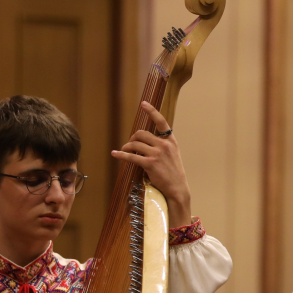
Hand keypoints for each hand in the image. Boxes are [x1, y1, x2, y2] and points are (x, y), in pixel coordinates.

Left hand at [111, 101, 192, 227]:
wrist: (178, 188)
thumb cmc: (174, 173)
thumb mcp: (173, 155)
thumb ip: (162, 145)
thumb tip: (144, 141)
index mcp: (171, 141)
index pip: (161, 122)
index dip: (152, 111)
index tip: (143, 104)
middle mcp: (164, 145)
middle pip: (142, 133)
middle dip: (133, 138)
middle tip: (130, 144)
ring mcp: (157, 154)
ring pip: (135, 144)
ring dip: (127, 146)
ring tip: (124, 150)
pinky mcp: (150, 164)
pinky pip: (131, 156)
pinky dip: (121, 154)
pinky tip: (115, 154)